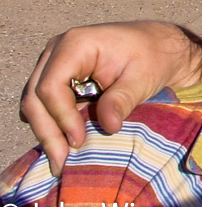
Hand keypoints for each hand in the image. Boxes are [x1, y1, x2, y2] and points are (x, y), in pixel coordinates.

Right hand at [19, 21, 201, 176]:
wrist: (160, 46)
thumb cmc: (153, 56)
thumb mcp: (143, 77)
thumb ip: (122, 99)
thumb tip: (108, 127)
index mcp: (75, 44)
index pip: (51, 86)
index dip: (61, 117)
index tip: (79, 141)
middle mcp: (57, 51)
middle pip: (36, 98)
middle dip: (48, 132)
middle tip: (62, 163)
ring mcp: (54, 64)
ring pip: (35, 104)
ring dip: (48, 132)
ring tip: (62, 161)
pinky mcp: (59, 78)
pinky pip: (46, 105)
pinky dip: (54, 125)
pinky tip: (66, 146)